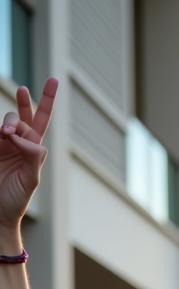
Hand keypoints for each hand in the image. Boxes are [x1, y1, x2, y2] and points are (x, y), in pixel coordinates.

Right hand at [0, 78, 57, 233]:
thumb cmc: (16, 200)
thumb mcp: (30, 180)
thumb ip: (32, 158)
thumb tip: (27, 139)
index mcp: (33, 150)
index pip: (42, 121)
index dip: (47, 100)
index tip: (54, 79)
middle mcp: (18, 142)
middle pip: (24, 115)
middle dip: (24, 104)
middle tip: (23, 92)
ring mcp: (1, 142)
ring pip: (8, 121)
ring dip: (10, 123)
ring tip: (5, 134)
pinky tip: (2, 135)